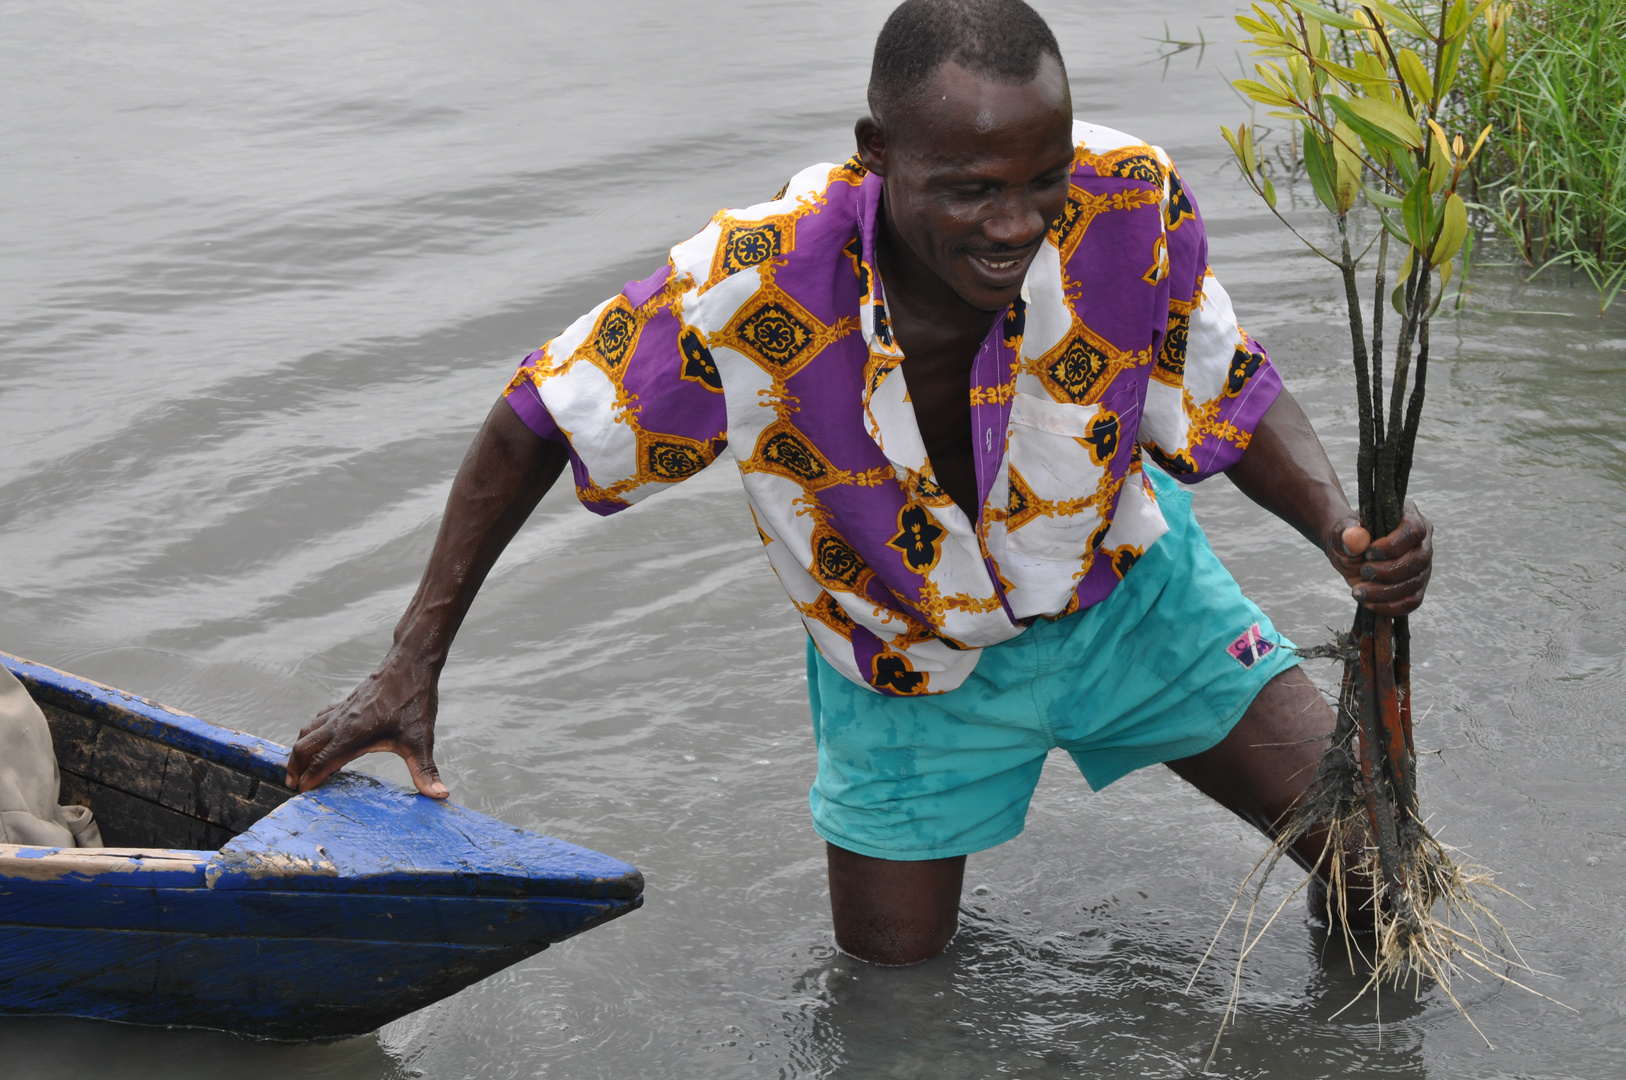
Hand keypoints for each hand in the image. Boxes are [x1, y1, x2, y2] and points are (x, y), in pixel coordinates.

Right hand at [285, 654, 448, 797]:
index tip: (302, 794)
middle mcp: (341, 722)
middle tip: (293, 785)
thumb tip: (440, 795)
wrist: (410, 663)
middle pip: (304, 746)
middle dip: (295, 767)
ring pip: (308, 731)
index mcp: (352, 735)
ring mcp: (342, 710)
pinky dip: (312, 732)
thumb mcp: (421, 739)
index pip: (321, 762)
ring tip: (299, 766)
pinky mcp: (347, 702)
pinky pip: (320, 719)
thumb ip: (425, 770)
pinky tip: (320, 737)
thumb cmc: (414, 699)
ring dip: (300, 749)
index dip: (309, 779)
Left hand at [1323, 500, 1432, 616]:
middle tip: (1363, 572)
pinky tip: (1370, 604)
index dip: (1393, 545)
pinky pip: (1412, 601)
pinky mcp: (1417, 585)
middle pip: (1418, 559)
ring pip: (1416, 583)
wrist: (1348, 552)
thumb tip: (1355, 539)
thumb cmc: (1348, 538)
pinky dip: (1391, 606)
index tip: (1369, 553)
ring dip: (1386, 592)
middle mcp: (1422, 540)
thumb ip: (1347, 534)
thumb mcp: (1342, 533)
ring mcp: (1423, 564)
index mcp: (1409, 516)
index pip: (1414, 530)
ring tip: (1359, 592)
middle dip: (1388, 572)